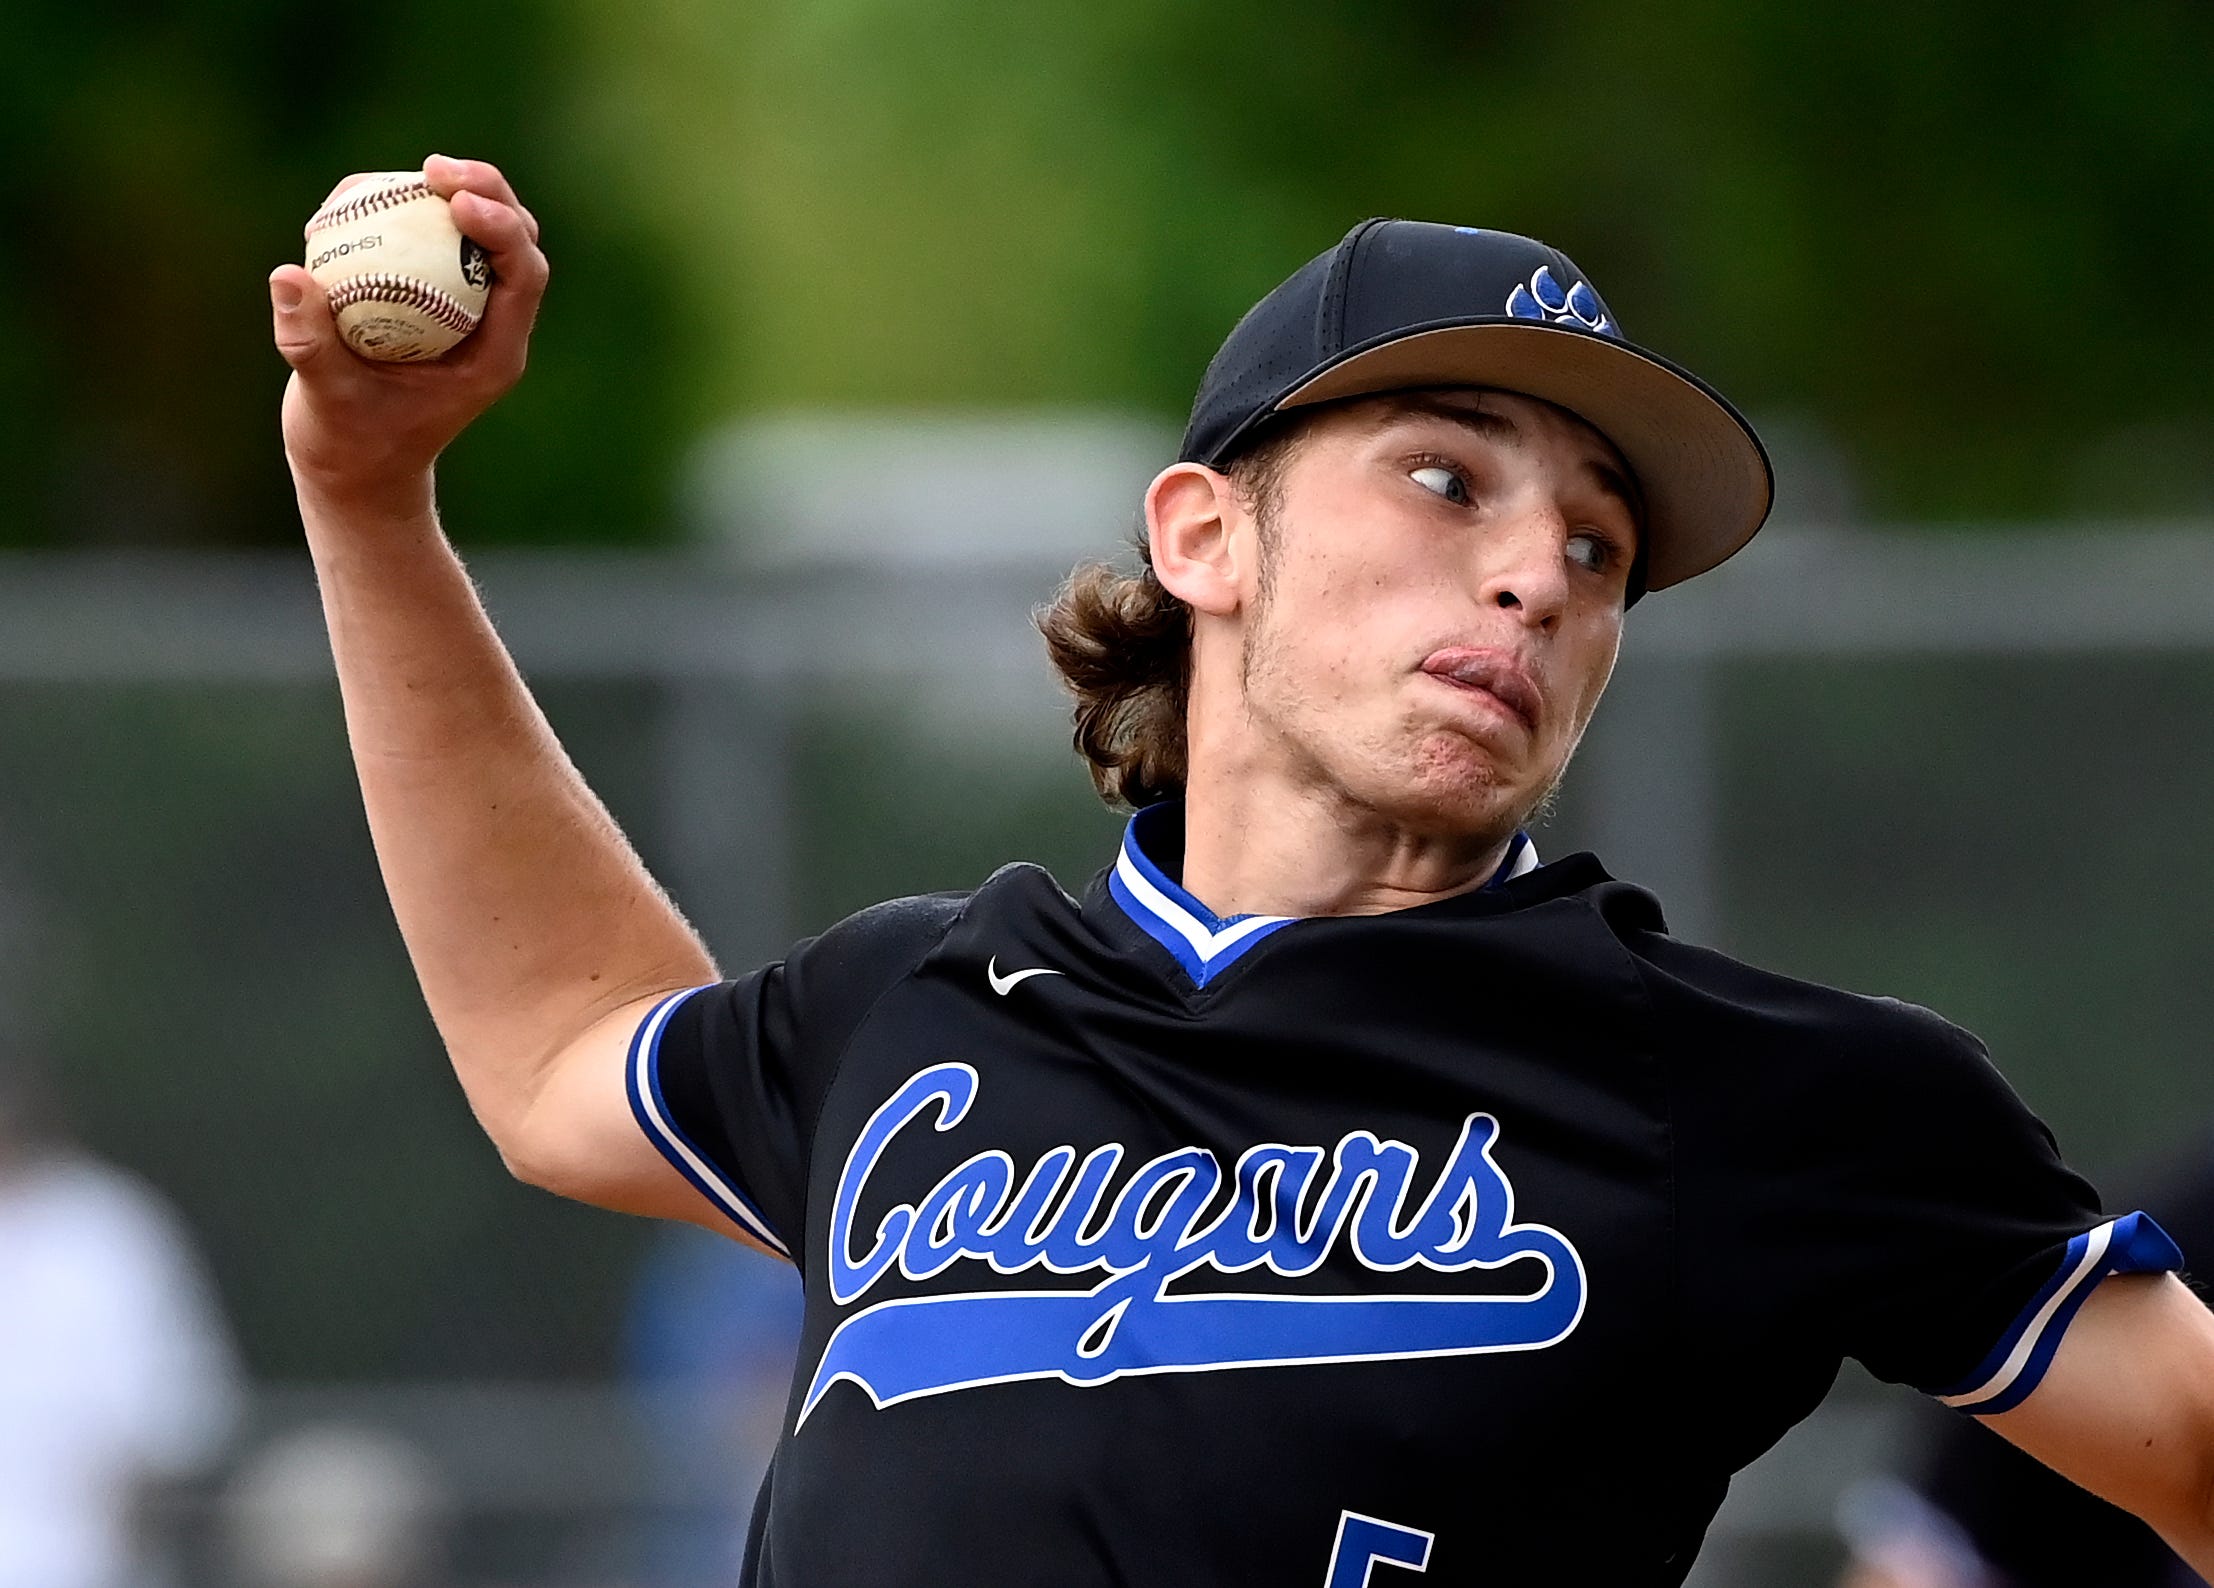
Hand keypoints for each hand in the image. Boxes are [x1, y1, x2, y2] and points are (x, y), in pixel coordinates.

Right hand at [270, 154, 548, 515]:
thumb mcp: (327, 401)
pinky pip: (429, 240)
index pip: (523, 277)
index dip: (501, 227)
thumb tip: (288, 275)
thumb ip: (310, 344)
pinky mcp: (430, 299)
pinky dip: (400, 211)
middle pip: (514, 241)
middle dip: (487, 191)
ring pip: (477, 234)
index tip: (456, 200)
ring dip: (444, 193)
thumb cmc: (351, 447)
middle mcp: (490, 326)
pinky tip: (353, 202)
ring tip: (388, 180)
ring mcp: (464, 310)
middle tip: (434, 169)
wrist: (355, 469)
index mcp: (494, 355)